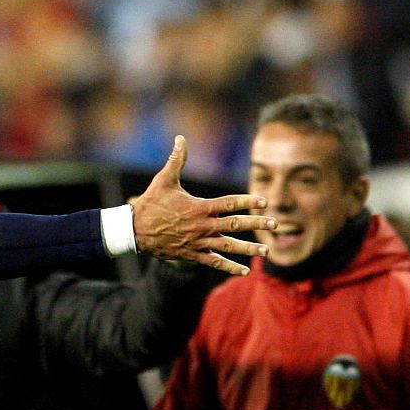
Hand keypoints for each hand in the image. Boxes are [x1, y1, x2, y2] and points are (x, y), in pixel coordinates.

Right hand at [130, 136, 279, 275]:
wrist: (133, 231)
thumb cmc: (150, 204)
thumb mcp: (163, 180)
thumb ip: (176, 160)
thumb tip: (180, 138)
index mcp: (199, 207)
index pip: (229, 203)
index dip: (248, 201)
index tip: (264, 202)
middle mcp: (202, 226)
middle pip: (235, 225)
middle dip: (256, 224)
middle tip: (275, 224)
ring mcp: (198, 242)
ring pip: (228, 246)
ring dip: (248, 248)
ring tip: (266, 250)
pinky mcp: (191, 254)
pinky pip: (214, 262)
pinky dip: (229, 267)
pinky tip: (245, 271)